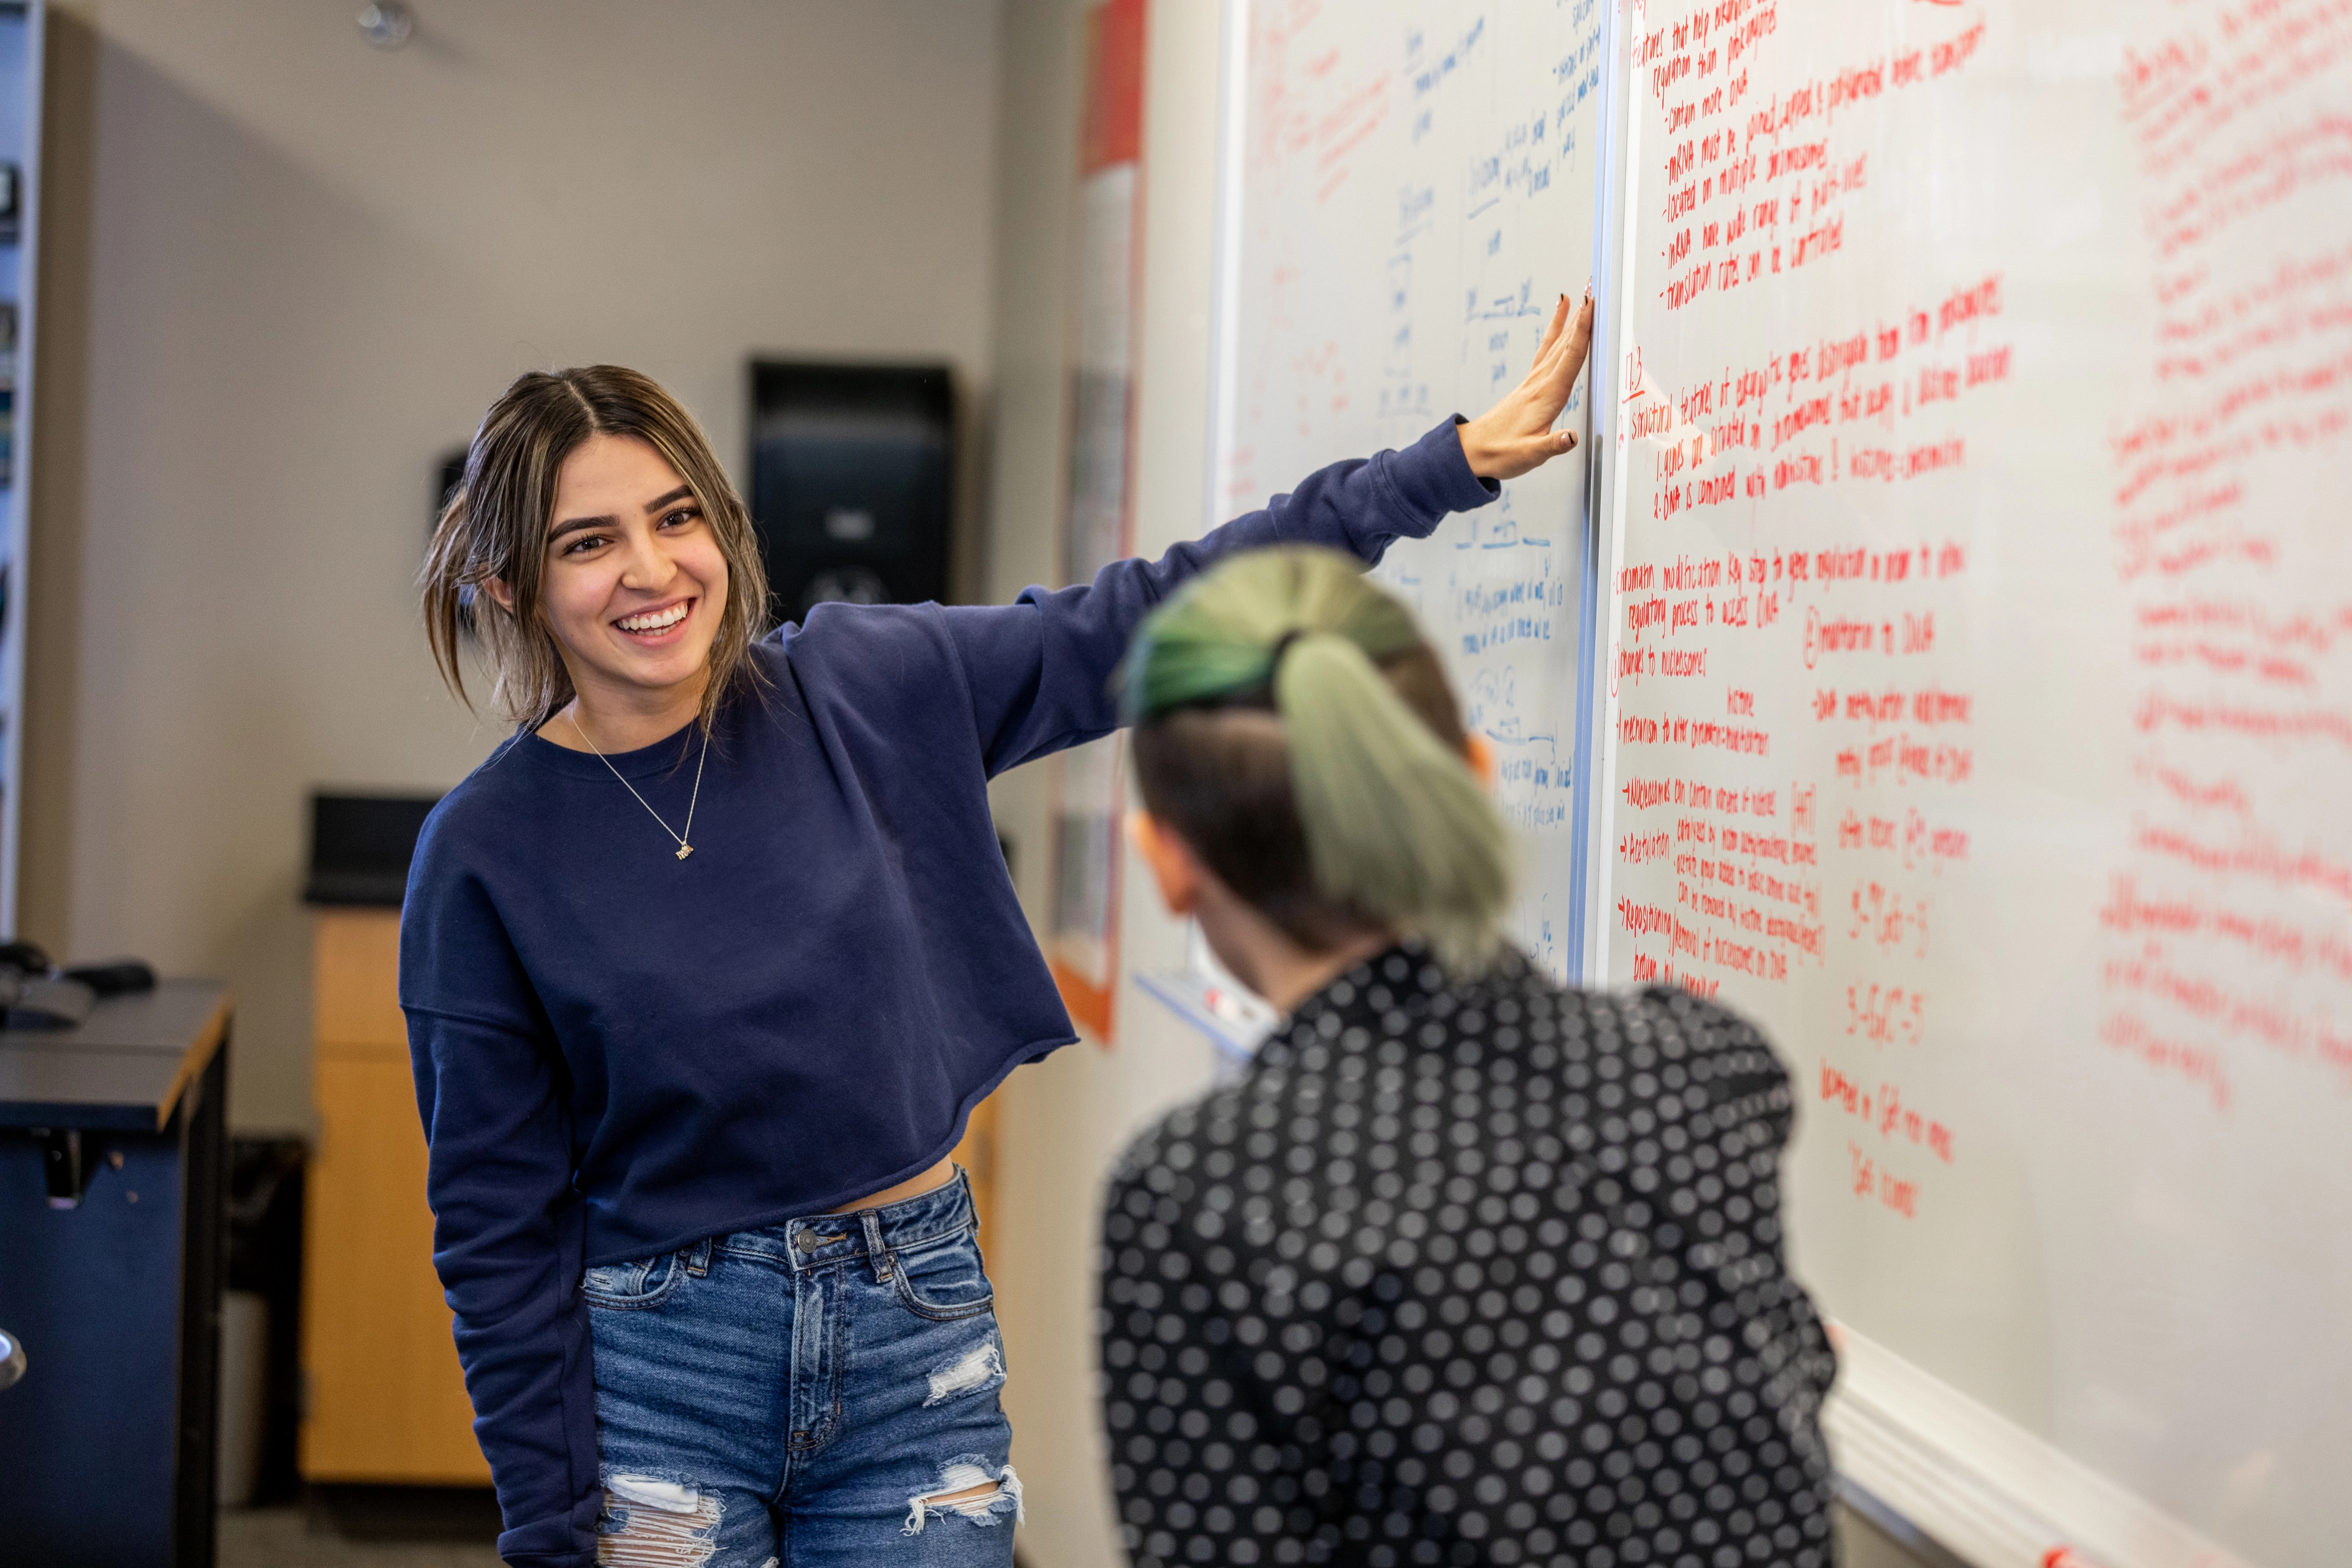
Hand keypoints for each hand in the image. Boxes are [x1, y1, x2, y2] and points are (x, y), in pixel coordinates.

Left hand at [1456, 285, 1597, 480]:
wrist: (1474, 452)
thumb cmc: (1501, 453)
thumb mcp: (1529, 456)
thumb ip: (1552, 445)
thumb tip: (1570, 438)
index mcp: (1546, 397)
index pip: (1569, 358)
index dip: (1582, 331)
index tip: (1591, 306)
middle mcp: (1540, 383)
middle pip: (1565, 344)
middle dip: (1581, 316)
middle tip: (1594, 288)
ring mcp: (1534, 381)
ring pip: (1556, 344)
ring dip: (1570, 320)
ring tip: (1582, 295)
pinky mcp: (1530, 384)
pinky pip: (1546, 351)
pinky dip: (1555, 332)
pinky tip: (1560, 319)